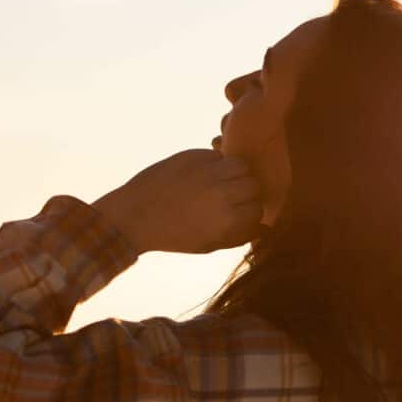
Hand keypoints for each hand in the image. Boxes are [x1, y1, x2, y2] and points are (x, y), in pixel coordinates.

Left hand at [91, 149, 264, 254]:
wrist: (134, 215)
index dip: (251, 212)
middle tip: (231, 197)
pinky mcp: (194, 156)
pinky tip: (202, 175)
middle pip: (254, 185)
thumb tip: (267, 227)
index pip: (259, 209)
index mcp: (227, 221)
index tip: (240, 214)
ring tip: (221, 183)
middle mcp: (222, 194)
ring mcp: (208, 172)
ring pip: (241, 166)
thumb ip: (240, 237)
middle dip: (247, 192)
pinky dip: (216, 164)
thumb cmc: (174, 235)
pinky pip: (218, 156)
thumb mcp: (208, 245)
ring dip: (235, 174)